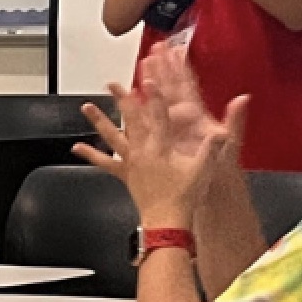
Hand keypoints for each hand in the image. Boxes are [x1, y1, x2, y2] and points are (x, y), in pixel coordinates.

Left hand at [76, 43, 244, 229]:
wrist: (167, 221)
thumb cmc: (185, 196)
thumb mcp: (204, 170)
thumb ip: (213, 148)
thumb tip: (225, 132)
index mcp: (162, 148)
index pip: (159, 116)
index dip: (155, 96)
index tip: (148, 79)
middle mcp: (142, 151)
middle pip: (131, 120)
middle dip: (123, 100)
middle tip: (113, 84)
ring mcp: (131, 162)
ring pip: (112, 136)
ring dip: (99, 120)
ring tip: (86, 106)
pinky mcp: (124, 173)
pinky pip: (104, 162)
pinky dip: (90, 154)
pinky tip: (76, 147)